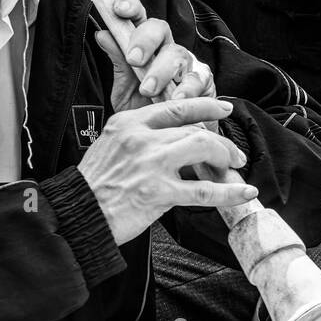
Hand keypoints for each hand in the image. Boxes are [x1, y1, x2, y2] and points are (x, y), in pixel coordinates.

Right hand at [76, 97, 256, 245]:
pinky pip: (204, 190)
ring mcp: (151, 164)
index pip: (176, 107)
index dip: (205, 106)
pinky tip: (244, 192)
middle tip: (233, 155)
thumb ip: (142, 139)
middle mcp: (141, 138)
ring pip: (203, 147)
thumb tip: (179, 142)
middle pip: (195, 129)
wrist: (76, 214)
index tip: (224, 108)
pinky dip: (230, 191)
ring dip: (226, 157)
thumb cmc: (94, 186)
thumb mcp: (111, 147)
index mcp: (128, 124)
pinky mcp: (159, 192)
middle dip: (221, 142)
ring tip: (235, 168)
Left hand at [94, 0, 215, 113]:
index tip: (119, 10)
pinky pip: (196, 79)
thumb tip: (102, 34)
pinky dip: (185, 89)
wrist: (169, 140)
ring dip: (161, 70)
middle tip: (133, 59)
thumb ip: (118, 64)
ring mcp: (188, 63)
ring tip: (148, 90)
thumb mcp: (125, 91)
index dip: (130, 7)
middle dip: (145, 39)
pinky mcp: (205, 81)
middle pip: (159, 27)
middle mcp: (167, 49)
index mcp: (145, 46)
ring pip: (177, 53)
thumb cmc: (146, 111)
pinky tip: (175, 99)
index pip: (139, 17)